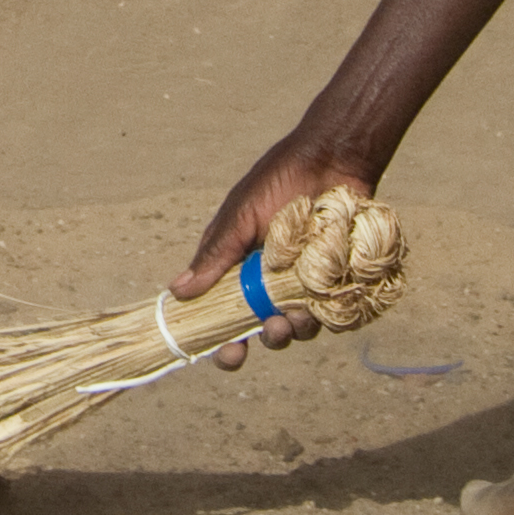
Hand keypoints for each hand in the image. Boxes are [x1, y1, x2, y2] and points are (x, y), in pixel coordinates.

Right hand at [171, 128, 372, 367]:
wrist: (332, 160)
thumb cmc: (279, 181)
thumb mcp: (240, 216)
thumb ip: (215, 255)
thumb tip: (177, 292)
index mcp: (240, 271)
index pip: (226, 317)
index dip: (225, 343)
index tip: (230, 354)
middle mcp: (271, 284)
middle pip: (264, 331)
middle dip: (268, 338)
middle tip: (273, 328)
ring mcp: (304, 285)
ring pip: (298, 327)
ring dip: (297, 327)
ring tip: (300, 311)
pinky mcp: (336, 281)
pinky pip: (332, 313)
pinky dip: (328, 313)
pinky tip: (325, 296)